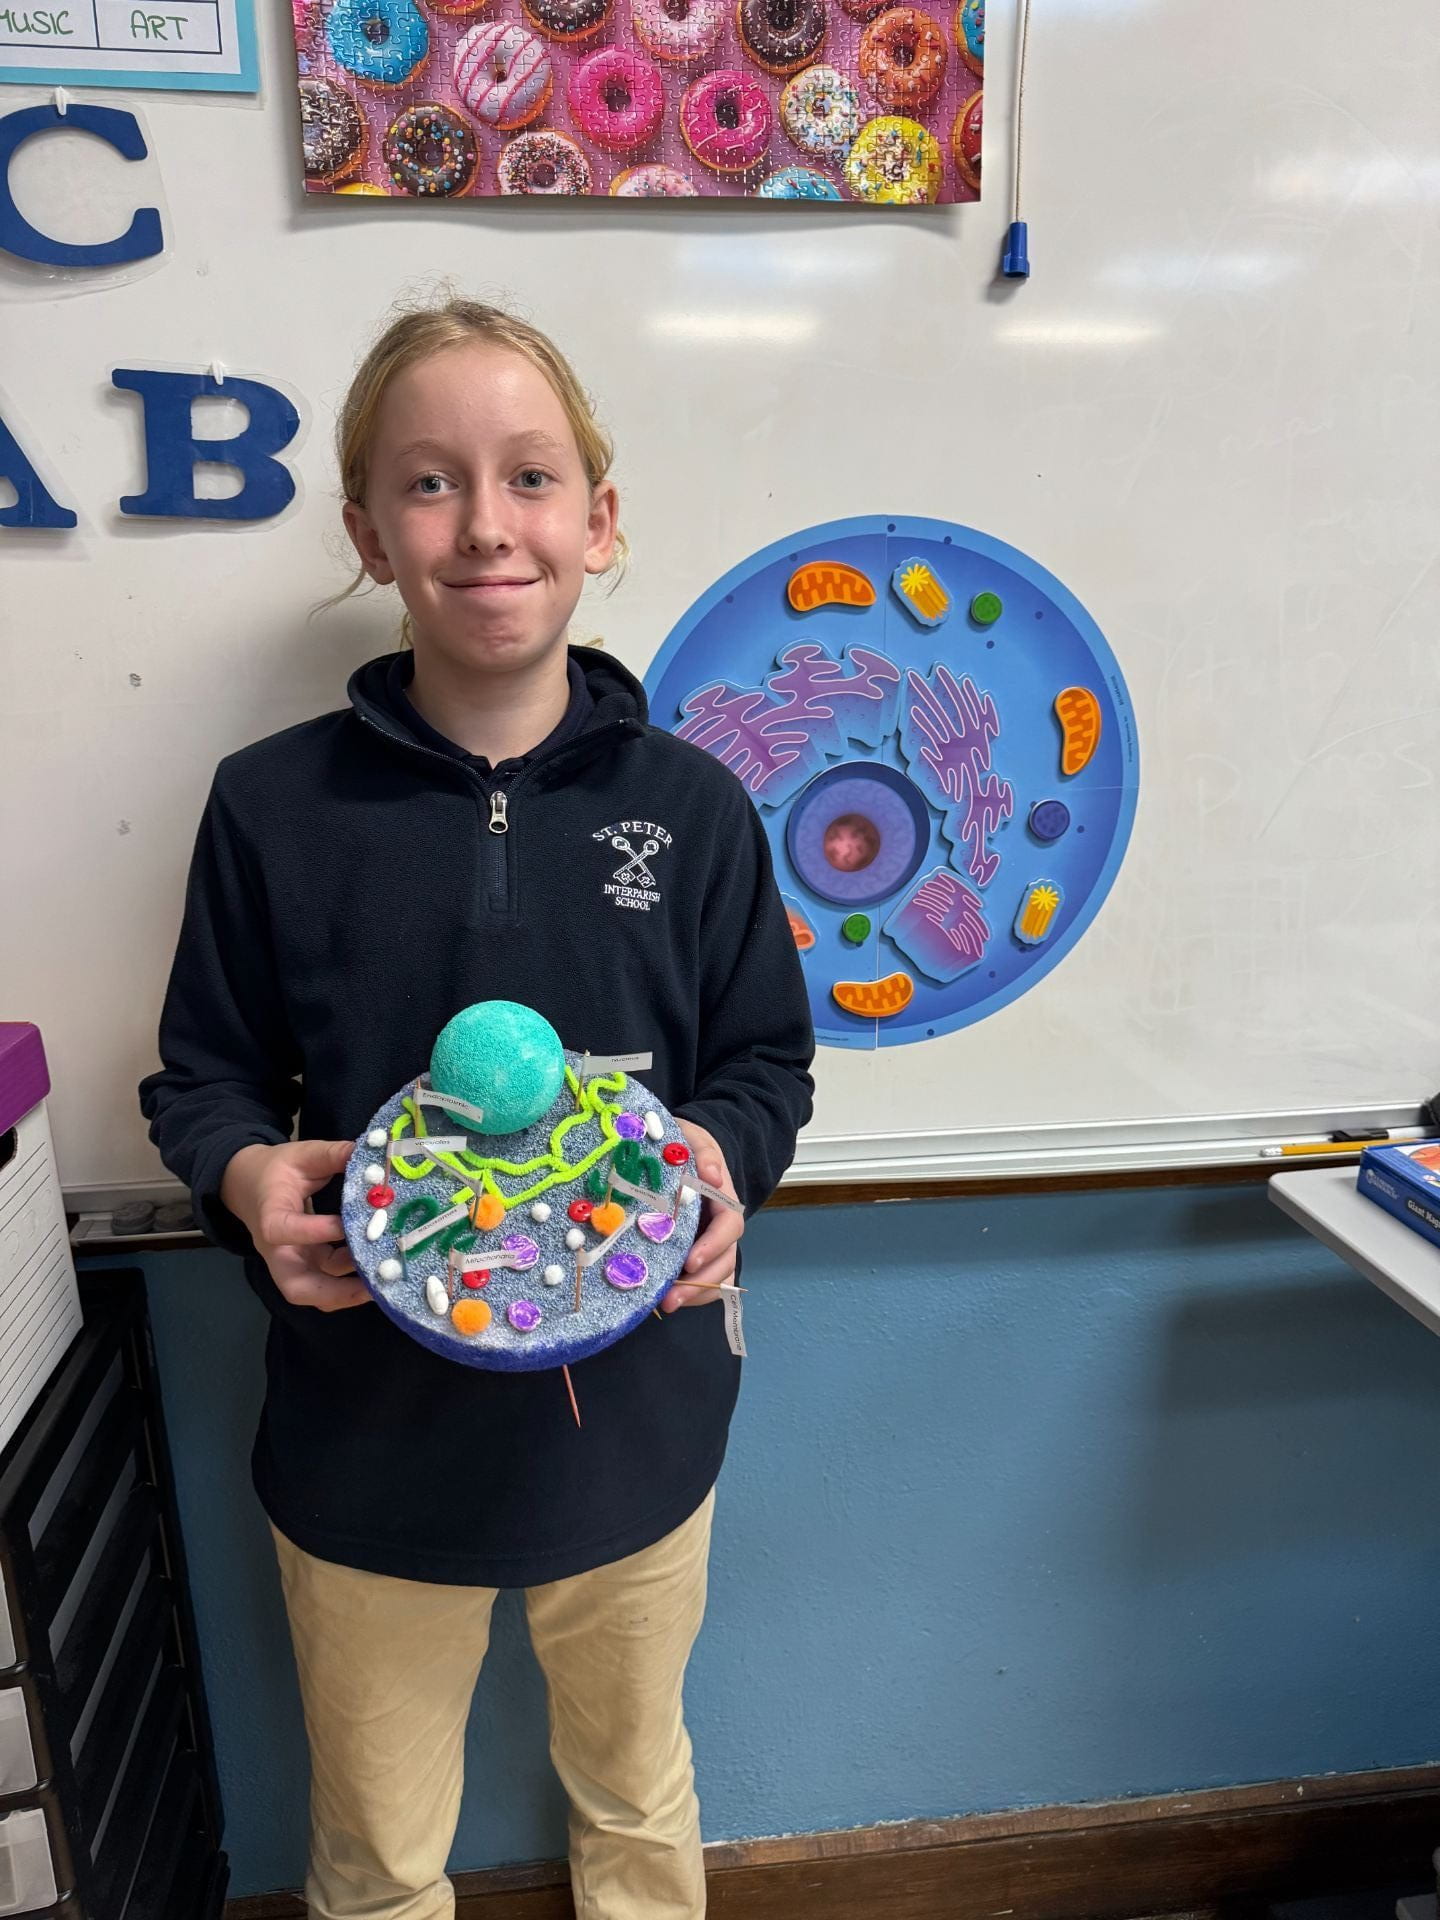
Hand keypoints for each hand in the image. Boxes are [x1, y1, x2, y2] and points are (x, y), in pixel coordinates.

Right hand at [221, 1140, 368, 1311]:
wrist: (248, 1185)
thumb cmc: (275, 1170)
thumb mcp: (301, 1155)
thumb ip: (334, 1154)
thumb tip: (372, 1155)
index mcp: (269, 1216)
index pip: (284, 1231)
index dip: (316, 1230)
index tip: (348, 1223)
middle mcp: (277, 1250)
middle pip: (296, 1286)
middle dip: (334, 1291)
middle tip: (372, 1284)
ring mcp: (291, 1263)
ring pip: (313, 1292)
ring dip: (347, 1293)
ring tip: (383, 1281)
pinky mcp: (305, 1266)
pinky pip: (325, 1285)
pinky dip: (349, 1286)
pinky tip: (377, 1274)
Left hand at [662, 1118, 742, 1311]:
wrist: (680, 1151)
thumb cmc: (687, 1145)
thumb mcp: (695, 1140)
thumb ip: (705, 1153)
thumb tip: (712, 1175)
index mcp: (724, 1199)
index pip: (729, 1226)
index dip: (712, 1246)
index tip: (690, 1261)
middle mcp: (721, 1226)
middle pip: (725, 1260)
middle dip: (700, 1283)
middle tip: (671, 1298)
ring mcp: (710, 1243)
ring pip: (716, 1277)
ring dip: (694, 1294)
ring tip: (666, 1305)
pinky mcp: (695, 1254)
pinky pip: (702, 1282)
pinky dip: (689, 1294)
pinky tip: (664, 1300)